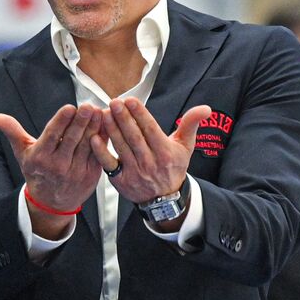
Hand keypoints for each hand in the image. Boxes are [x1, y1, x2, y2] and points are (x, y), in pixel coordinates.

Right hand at [0, 104, 103, 230]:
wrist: (51, 201)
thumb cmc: (36, 171)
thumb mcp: (21, 152)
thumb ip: (11, 130)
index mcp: (40, 157)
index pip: (52, 136)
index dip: (61, 121)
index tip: (69, 108)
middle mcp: (58, 166)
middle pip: (72, 139)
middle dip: (81, 122)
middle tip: (88, 106)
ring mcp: (76, 171)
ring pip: (87, 145)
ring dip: (95, 127)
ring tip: (100, 112)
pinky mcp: (91, 175)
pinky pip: (98, 154)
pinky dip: (103, 139)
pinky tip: (106, 125)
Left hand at [91, 99, 211, 203]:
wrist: (164, 199)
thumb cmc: (173, 168)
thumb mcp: (186, 147)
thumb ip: (191, 124)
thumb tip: (205, 109)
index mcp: (165, 152)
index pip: (151, 130)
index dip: (140, 115)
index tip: (131, 100)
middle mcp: (150, 162)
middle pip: (134, 137)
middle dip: (123, 118)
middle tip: (114, 103)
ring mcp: (134, 172)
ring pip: (121, 147)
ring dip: (112, 130)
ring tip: (104, 113)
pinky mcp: (121, 179)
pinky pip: (109, 164)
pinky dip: (101, 151)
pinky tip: (94, 138)